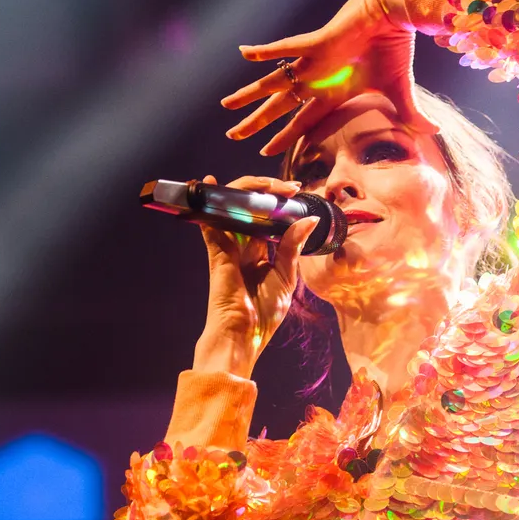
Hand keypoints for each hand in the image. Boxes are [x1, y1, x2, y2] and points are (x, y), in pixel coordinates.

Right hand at [194, 175, 318, 374]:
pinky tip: (209, 185)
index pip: (264, 217)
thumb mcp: (286, 276)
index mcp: (258, 252)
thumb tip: (309, 220)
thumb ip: (292, 246)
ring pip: (231, 208)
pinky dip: (209, 203)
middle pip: (248, 207)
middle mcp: (241, 245)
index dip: (277, 201)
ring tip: (270, 183)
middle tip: (289, 186)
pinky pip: (210, 222)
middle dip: (267, 190)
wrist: (244, 335)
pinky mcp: (217, 251)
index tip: (296, 191)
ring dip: (247, 189)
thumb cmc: (263, 313)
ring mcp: (227, 246)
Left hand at [220, 0, 439, 156]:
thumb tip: (434, 133)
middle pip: (280, 107)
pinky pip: (286, 48)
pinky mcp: (317, 44)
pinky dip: (267, 52)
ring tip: (226, 106)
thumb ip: (410, 114)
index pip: (303, 122)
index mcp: (333, 94)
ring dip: (250, 94)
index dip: (285, 138)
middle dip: (257, 122)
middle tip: (233, 136)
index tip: (267, 152)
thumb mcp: (400, 91)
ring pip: (274, 83)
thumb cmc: (396, 48)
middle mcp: (318, 80)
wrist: (396, 15)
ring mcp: (313, 63)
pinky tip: (244, 53)